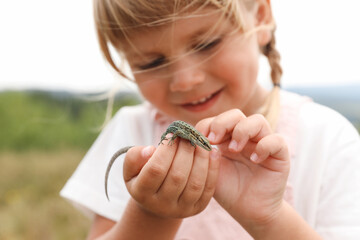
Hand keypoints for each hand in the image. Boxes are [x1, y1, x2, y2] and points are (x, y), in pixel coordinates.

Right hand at [122, 137, 219, 218]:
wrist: (157, 202)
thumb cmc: (143, 177)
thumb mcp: (131, 168)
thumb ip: (135, 157)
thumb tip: (151, 150)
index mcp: (142, 194)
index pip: (155, 170)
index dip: (165, 150)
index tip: (171, 134)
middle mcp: (162, 205)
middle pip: (177, 176)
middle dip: (185, 151)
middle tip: (188, 134)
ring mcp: (181, 209)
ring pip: (195, 183)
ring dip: (201, 159)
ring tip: (200, 141)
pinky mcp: (198, 208)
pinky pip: (208, 188)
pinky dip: (213, 169)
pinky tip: (212, 152)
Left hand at [196, 109, 289, 225]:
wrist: (247, 211)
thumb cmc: (227, 189)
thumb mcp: (210, 170)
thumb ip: (201, 153)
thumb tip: (190, 135)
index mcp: (227, 138)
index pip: (217, 119)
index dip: (207, 125)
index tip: (199, 139)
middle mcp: (245, 137)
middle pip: (236, 114)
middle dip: (222, 123)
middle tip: (213, 140)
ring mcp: (263, 143)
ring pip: (258, 121)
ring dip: (242, 131)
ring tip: (234, 150)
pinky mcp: (279, 155)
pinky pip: (277, 140)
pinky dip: (264, 146)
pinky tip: (254, 160)